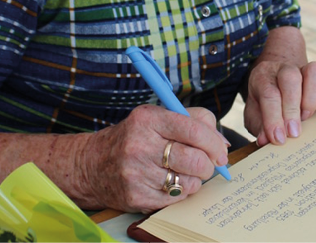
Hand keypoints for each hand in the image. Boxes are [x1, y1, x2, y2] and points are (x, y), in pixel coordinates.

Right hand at [78, 104, 228, 212]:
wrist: (93, 165)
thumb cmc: (134, 137)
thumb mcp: (157, 117)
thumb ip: (193, 121)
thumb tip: (222, 144)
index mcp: (148, 119)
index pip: (193, 129)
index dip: (213, 142)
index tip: (221, 151)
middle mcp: (140, 145)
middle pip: (194, 159)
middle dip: (208, 165)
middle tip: (206, 164)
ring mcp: (137, 173)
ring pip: (187, 182)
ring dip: (194, 180)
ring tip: (184, 172)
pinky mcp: (136, 197)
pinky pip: (174, 199)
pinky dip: (180, 192)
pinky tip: (170, 182)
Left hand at [242, 27, 315, 145]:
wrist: (276, 81)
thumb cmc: (265, 103)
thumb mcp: (255, 115)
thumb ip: (259, 126)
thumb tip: (266, 141)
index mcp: (263, 78)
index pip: (269, 94)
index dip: (274, 118)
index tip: (279, 138)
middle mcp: (284, 69)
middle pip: (290, 78)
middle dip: (293, 108)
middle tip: (294, 132)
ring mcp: (304, 68)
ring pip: (315, 70)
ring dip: (314, 96)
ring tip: (309, 116)